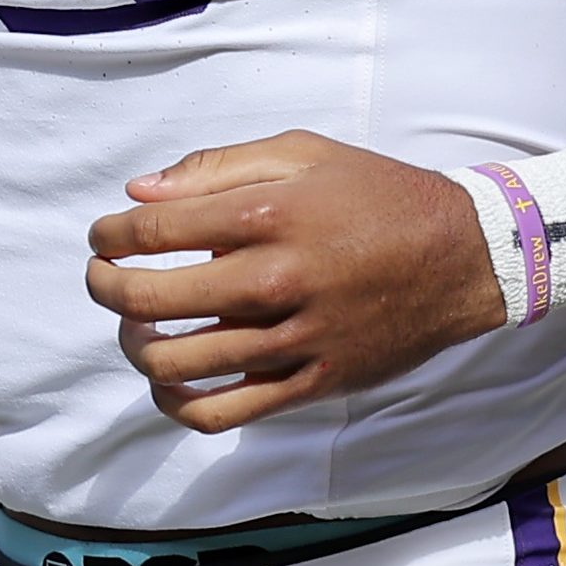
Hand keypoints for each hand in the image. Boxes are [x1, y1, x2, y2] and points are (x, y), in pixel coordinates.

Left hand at [82, 130, 509, 432]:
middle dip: (106, 288)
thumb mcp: (305, 153)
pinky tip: (168, 381)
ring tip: (135, 327)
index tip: (103, 236)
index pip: (155, 230)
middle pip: (152, 299)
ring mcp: (292, 340)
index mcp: (270, 213)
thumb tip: (140, 192)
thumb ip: (218, 166)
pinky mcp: (309, 383)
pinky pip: (223, 413)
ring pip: (177, 364)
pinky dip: (177, 404)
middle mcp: (275, 279)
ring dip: (135, 345)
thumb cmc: (378, 195)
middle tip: (103, 277)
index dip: (111, 235)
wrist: (462, 258)